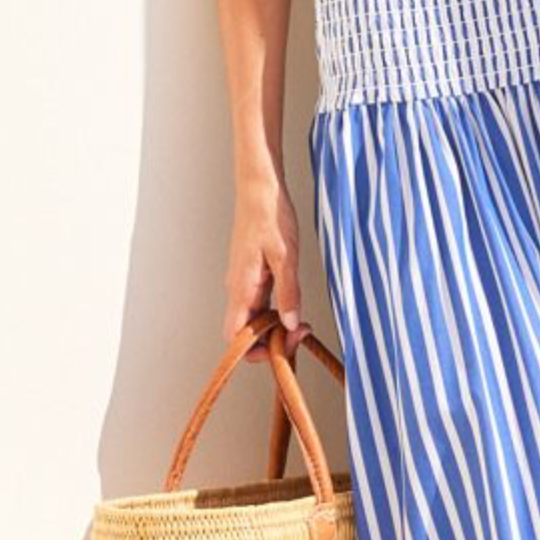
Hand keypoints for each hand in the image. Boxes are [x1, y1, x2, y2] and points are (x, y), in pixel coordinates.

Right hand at [222, 170, 311, 362]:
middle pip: (247, 334)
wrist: (259, 188)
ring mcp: (244, 284)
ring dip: (277, 329)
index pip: (235, 337)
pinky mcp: (253, 277)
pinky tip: (295, 308)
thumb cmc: (269, 216)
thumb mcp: (286, 256)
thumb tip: (291, 324)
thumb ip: (289, 292)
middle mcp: (238, 290)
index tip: (283, 345)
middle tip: (303, 333)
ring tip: (303, 323)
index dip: (255, 351)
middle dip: (273, 342)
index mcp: (241, 287)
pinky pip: (261, 306)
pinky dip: (277, 314)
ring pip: (256, 321)